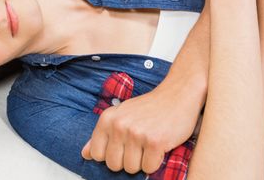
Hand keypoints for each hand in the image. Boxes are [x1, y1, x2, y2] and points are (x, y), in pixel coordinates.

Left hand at [81, 77, 203, 173]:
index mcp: (107, 118)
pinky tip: (159, 145)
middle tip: (139, 145)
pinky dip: (156, 161)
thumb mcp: (121, 115)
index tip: (123, 146)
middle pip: (113, 165)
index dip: (111, 155)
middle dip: (127, 160)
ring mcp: (136, 133)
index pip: (97, 154)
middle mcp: (119, 125)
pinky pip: (149, 168)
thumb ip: (102, 135)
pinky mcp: (154, 141)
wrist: (178, 95)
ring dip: (142, 161)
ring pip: (131, 169)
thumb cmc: (150, 107)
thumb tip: (85, 154)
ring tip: (149, 143)